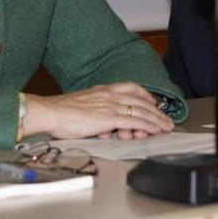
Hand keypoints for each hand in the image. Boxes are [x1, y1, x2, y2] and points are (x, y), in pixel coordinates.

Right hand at [23, 82, 174, 140]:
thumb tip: (104, 123)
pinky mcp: (110, 117)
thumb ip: (97, 111)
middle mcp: (110, 94)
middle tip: (167, 119)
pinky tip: (155, 130)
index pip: (132, 88)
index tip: (154, 103)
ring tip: (166, 127)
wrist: (50, 112)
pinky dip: (148, 126)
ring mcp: (111, 105)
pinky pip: (135, 121)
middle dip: (157, 111)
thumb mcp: (83, 105)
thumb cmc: (61, 112)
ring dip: (157, 120)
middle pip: (141, 100)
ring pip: (142, 111)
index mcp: (104, 90)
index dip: (146, 96)